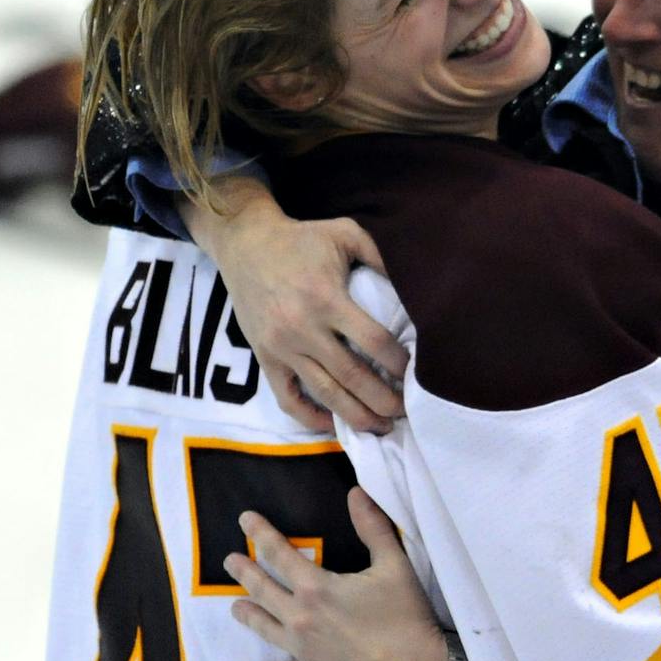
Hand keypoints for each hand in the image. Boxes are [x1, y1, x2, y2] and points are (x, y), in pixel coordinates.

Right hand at [186, 180, 407, 433]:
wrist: (245, 243)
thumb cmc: (302, 239)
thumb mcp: (346, 233)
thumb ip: (380, 256)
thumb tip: (414, 285)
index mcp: (327, 299)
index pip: (373, 341)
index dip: (397, 362)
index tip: (415, 373)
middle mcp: (304, 329)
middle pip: (352, 376)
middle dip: (383, 400)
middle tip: (405, 411)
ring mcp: (282, 348)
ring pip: (324, 394)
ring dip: (355, 416)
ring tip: (380, 427)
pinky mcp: (264, 359)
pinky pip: (288, 398)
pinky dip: (310, 417)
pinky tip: (333, 424)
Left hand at [224, 487, 447, 660]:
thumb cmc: (405, 615)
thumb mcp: (394, 564)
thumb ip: (372, 527)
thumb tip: (356, 493)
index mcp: (317, 587)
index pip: (279, 554)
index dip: (261, 534)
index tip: (244, 519)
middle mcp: (301, 617)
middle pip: (263, 590)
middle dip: (244, 573)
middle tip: (228, 562)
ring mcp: (303, 649)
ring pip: (265, 628)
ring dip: (248, 616)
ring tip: (234, 608)